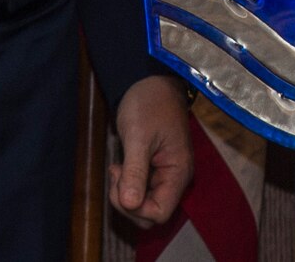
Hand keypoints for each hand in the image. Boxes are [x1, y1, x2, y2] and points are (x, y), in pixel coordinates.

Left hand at [111, 75, 193, 225]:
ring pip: (144, 204)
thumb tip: (129, 204)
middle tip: (116, 173)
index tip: (121, 182)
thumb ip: (135, 172)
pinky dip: (127, 185)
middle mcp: (175, 178)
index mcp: (178, 172)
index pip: (160, 213)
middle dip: (128, 203)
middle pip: (151, 213)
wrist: (150, 81)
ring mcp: (165, 175)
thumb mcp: (138, 137)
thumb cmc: (148, 104)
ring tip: (117, 168)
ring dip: (125, 194)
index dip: (137, 208)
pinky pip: (141, 191)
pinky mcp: (155, 170)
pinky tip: (120, 167)